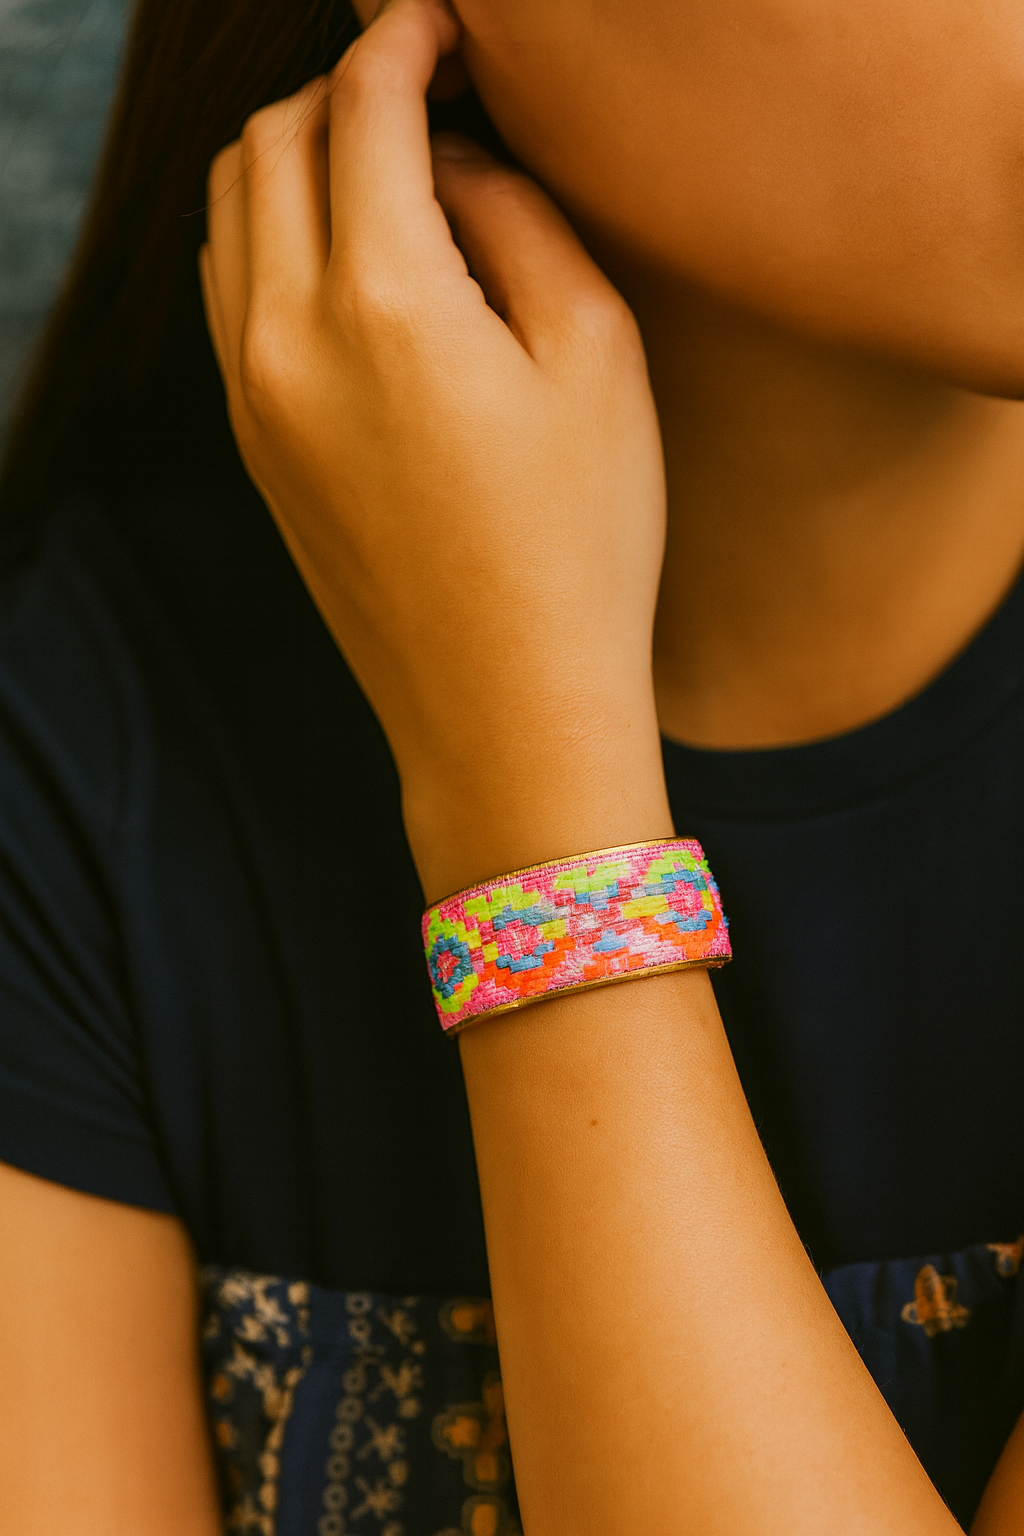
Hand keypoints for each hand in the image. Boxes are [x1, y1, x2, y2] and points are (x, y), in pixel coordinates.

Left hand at [200, 0, 671, 899]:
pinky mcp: (254, 451)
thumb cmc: (581, 547)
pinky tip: (351, 267)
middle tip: (425, 95)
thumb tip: (452, 164)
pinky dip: (274, 243)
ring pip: (232, 217)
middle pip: (271, 143)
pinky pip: (232, 298)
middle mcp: (285, 338)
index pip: (363, 106)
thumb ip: (517, 219)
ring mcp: (254, 400)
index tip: (446, 23)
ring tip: (389, 175)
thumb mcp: (596, 357)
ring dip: (296, 163)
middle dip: (341, 91)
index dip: (406, 38)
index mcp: (382, 300)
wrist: (507, 710)